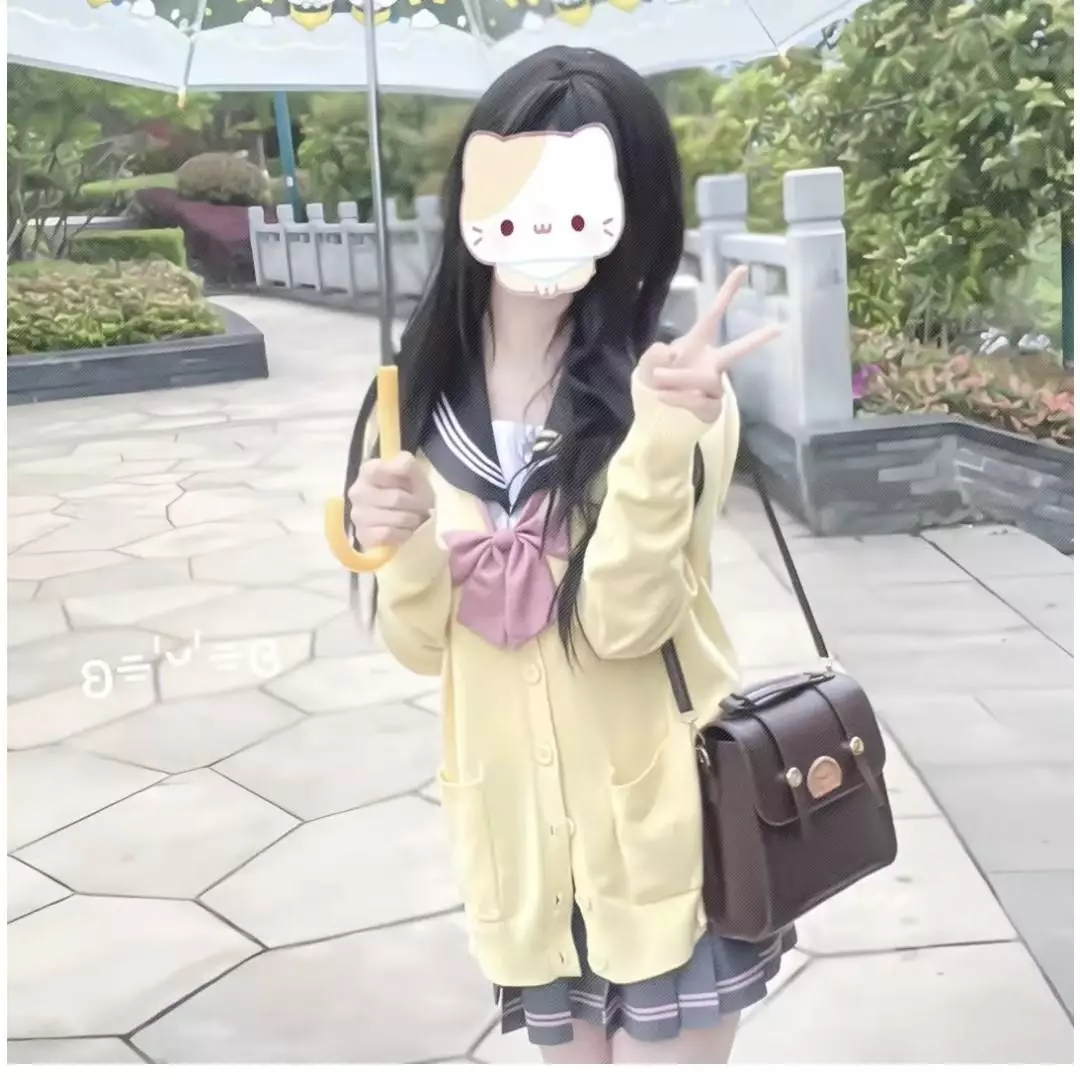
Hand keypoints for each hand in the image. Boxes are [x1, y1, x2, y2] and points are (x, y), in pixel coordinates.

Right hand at [347, 452, 433, 549]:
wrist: (397, 514)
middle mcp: (358, 491)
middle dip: (417, 504)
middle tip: (424, 507)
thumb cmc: (406, 490)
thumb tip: (406, 468)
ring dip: (412, 520)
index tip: (418, 486)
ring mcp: (358, 514)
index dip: (412, 479)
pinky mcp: (362, 535)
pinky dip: (403, 533)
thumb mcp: (412, 473)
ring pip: (396, 518)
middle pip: (397, 498)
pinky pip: (389, 534)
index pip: (395, 469)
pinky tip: (405, 530)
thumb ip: (410, 466)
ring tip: (414, 518)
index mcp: (369, 470)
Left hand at [638, 265, 782, 422]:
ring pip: (705, 379)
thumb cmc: (654, 379)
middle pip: (737, 351)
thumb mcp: (647, 364)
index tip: (742, 269)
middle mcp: (711, 363)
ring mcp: (714, 386)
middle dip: (757, 339)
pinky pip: (701, 400)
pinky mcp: (712, 407)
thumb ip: (654, 355)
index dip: (727, 293)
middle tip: (779, 328)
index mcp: (697, 343)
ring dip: (680, 378)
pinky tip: (664, 397)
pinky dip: (680, 398)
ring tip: (658, 381)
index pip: (713, 315)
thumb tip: (671, 351)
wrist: (653, 412)